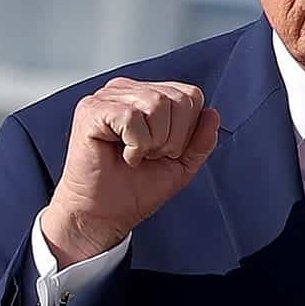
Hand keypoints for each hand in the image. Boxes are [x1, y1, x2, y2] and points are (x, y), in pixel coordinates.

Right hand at [41, 77, 219, 266]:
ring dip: (153, 143)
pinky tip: (123, 155)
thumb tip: (212, 114)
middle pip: (178, 100)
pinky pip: (132, 117)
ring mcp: (108, 97)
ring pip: (157, 105)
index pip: (191, 95)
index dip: (187, 130)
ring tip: (135, 155)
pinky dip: (135, 145)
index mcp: (149, 95)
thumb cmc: (134, 188)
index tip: (164, 151)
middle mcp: (128, 90)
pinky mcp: (91, 110)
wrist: (103, 215)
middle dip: (172, 139)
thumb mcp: (181, 165)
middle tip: (149, 155)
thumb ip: (200, 141)